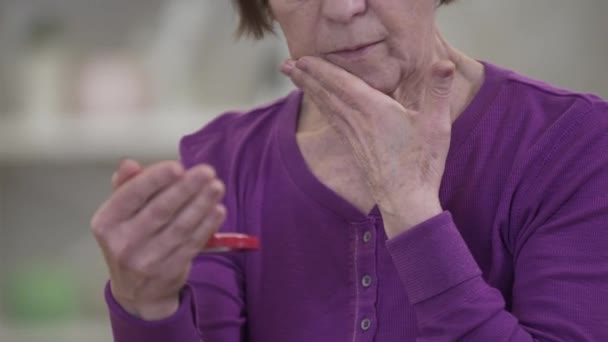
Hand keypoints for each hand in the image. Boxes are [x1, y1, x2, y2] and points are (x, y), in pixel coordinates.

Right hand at [91, 159, 226, 319]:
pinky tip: (218, 210)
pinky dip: (207, 226)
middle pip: (159, 211)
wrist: (137, 292)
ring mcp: (146, 260)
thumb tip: (129, 163)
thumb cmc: (130, 239)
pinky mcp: (169, 271)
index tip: (178, 166)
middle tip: (207, 171)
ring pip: (180, 227)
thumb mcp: (119, 215)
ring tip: (217, 187)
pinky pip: (192, 244)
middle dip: (186, 188)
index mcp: (106, 222)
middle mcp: (123, 242)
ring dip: (201, 204)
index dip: (155, 179)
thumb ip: (125, 186)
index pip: (131, 196)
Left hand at [282, 57, 454, 233]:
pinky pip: (334, 122)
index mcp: (374, 110)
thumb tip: (445, 63)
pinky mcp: (356, 149)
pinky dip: (323, 109)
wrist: (406, 201)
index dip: (322, 69)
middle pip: (327, 94)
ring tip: (296, 78)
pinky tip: (321, 107)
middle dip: (307, 77)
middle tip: (286, 64)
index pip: (342, 83)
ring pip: (327, 107)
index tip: (303, 57)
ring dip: (310, 91)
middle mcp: (358, 122)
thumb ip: (438, 91)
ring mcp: (354, 137)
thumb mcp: (436, 124)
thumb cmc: (422, 163)